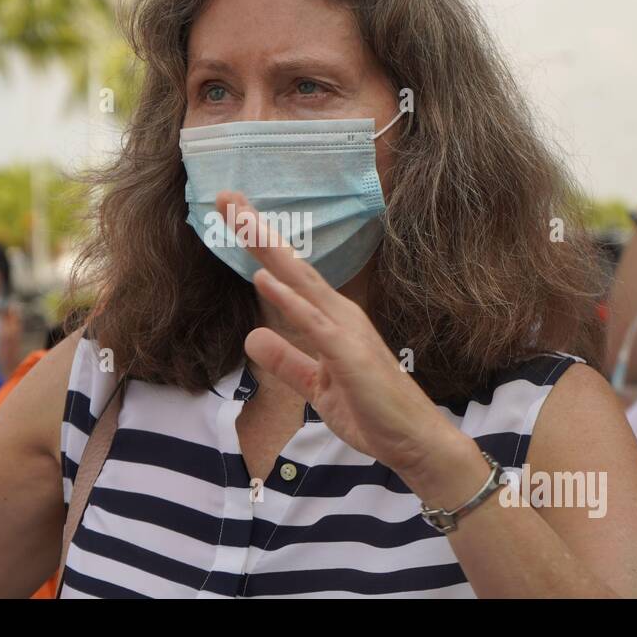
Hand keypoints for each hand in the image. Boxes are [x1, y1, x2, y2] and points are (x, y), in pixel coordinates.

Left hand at [216, 191, 466, 484]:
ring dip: (268, 249)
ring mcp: (345, 331)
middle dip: (257, 230)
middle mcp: (338, 315)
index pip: (287, 276)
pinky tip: (265, 277)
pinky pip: (313, 324)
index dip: (259, 245)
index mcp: (330, 320)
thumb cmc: (371, 410)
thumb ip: (287, 362)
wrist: (412, 441)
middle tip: (225, 196)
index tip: (231, 215)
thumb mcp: (316, 387)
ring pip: (300, 282)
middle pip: (290, 266)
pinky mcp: (348, 354)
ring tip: (239, 218)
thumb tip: (253, 337)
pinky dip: (289, 299)